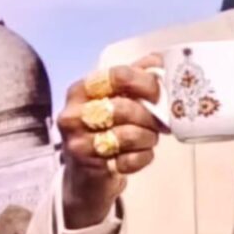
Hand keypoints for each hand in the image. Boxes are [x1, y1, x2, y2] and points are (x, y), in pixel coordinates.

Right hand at [57, 54, 165, 227]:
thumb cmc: (105, 128)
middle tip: (159, 123)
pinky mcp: (89, 168)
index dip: (146, 84)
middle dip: (150, 117)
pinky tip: (140, 154)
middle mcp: (73, 114)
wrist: (87, 174)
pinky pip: (128, 161)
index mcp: (81, 89)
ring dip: (148, 137)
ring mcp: (78, 143)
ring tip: (149, 137)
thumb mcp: (116, 96)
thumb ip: (137, 75)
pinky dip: (143, 157)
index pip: (118, 75)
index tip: (158, 95)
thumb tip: (160, 60)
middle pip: (124, 108)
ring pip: (128, 135)